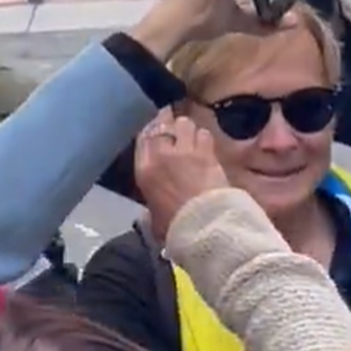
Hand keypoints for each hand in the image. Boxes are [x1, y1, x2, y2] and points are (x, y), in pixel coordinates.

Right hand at [136, 109, 228, 239]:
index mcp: (145, 170)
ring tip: (191, 137)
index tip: (155, 126)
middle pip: (164, 124)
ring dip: (188, 129)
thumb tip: (148, 214)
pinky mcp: (208, 153)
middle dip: (168, 123)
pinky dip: (204, 137)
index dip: (150, 129)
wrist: (204, 226)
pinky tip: (206, 145)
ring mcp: (186, 151)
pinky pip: (204, 134)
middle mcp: (162, 154)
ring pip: (185, 124)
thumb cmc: (176, 227)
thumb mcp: (154, 220)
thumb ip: (151, 210)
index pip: (143, 138)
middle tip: (174, 128)